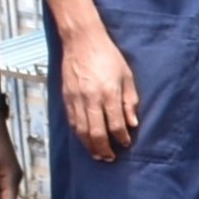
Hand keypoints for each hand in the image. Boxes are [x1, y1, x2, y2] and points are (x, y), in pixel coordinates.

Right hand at [57, 23, 138, 159]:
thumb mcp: (127, 76)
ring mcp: (76, 99)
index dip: (121, 138)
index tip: (126, 144)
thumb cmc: (108, 56)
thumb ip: (129, 101)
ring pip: (82, 131)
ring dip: (90, 146)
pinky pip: (72, 121)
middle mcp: (91, 98)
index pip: (116, 124)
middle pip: (96, 133)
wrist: (82, 40)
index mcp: (109, 93)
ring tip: (98, 155)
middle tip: (111, 158)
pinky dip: (79, 134)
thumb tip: (132, 123)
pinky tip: (85, 140)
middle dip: (104, 149)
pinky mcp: (66, 97)